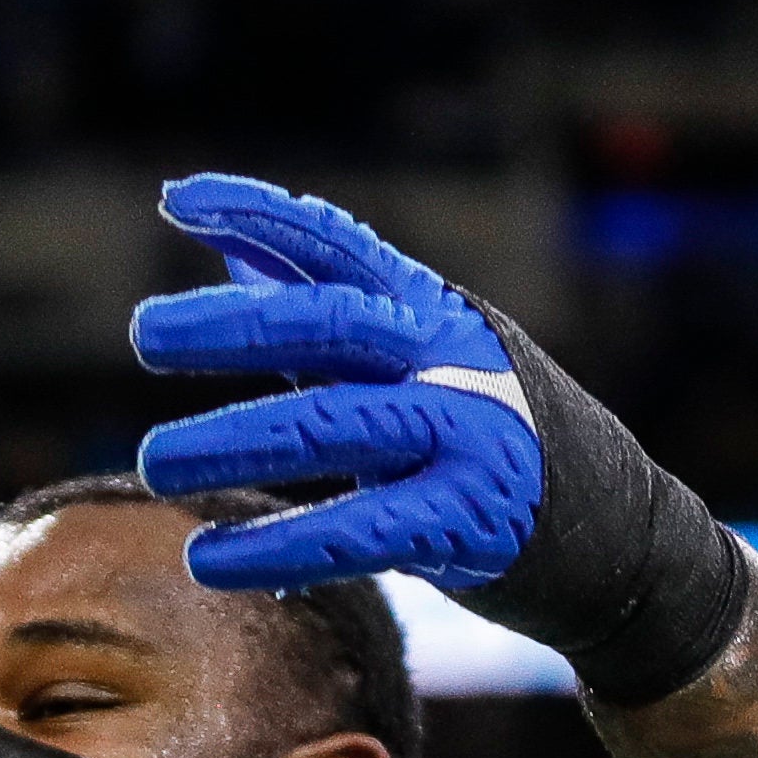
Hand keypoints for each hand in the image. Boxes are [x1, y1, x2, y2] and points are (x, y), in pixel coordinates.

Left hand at [127, 173, 543, 596]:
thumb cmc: (485, 431)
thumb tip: (236, 244)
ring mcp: (461, 438)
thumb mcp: (417, 354)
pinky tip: (209, 559)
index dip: (260, 212)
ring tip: (151, 463)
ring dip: (232, 439)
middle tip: (144, 333)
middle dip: (232, 323)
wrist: (613, 530)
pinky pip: (357, 532)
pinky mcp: (465, 522)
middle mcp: (444, 361)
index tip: (179, 198)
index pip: (336, 243)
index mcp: (426, 311)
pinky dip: (277, 547)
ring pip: (331, 425)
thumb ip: (327, 306)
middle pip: (329, 323)